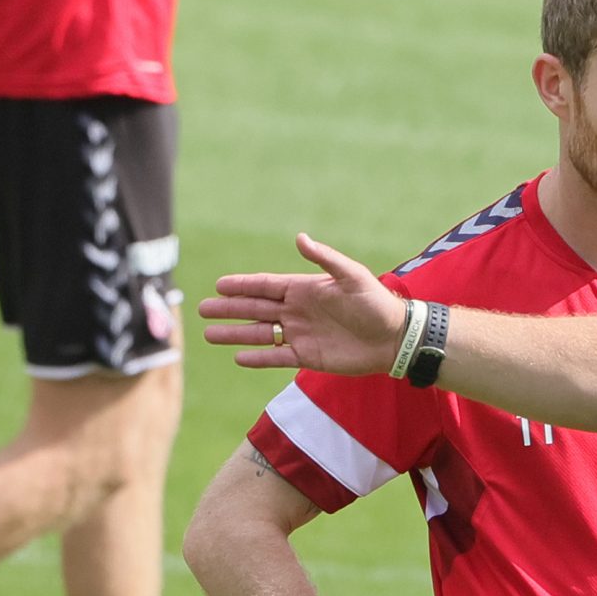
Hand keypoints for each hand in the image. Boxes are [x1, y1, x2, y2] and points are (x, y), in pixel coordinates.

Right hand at [199, 233, 409, 373]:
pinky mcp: (308, 357)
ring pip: (260, 334)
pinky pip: (277, 357)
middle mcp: (298, 311)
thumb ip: (325, 259)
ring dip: (235, 334)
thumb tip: (299, 238)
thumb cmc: (376, 303)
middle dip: (229, 309)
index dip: (242, 285)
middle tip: (202, 309)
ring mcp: (301, 334)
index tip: (219, 285)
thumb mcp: (352, 276)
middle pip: (255, 309)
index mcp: (304, 289)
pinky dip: (258, 358)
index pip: (265, 286)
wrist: (394, 338)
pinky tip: (238, 357)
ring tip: (209, 335)